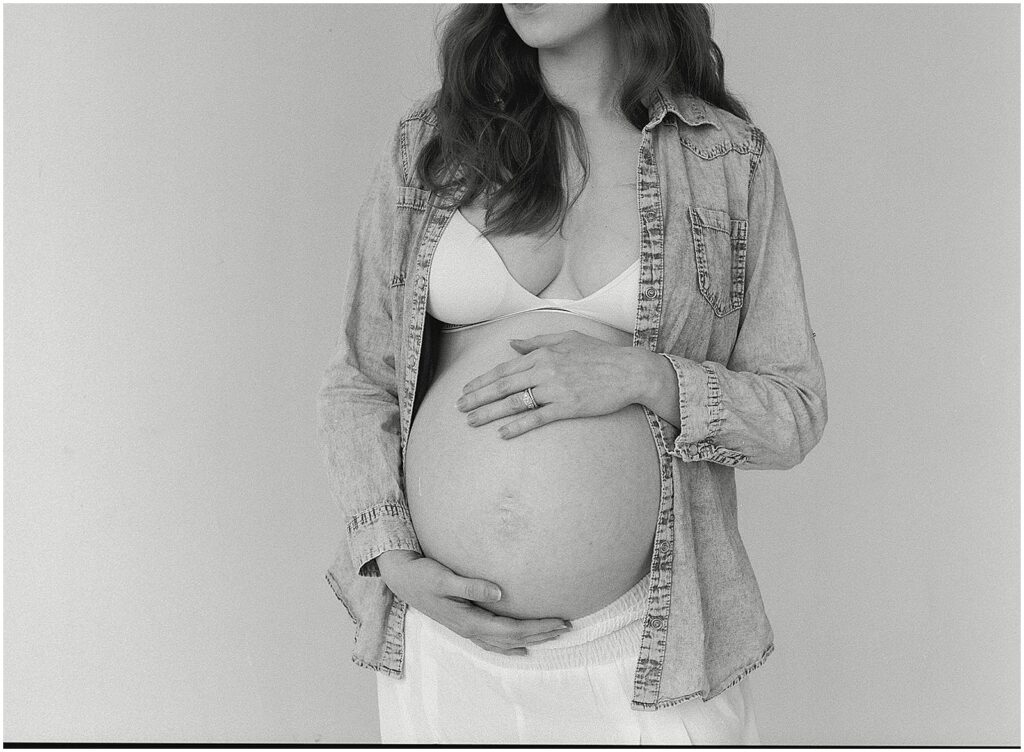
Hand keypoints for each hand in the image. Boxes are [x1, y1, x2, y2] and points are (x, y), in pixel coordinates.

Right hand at [375, 550, 571, 654]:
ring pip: (504, 642)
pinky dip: (509, 646)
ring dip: (530, 640)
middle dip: (541, 634)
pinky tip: (520, 648)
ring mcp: (466, 628)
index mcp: (469, 620)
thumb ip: (470, 586)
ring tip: (552, 636)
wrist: (399, 578)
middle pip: (513, 639)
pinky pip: (492, 641)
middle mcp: (470, 629)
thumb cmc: (421, 574)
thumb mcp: (443, 578)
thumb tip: (499, 593)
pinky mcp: (464, 622)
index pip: (512, 629)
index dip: (537, 627)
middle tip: (567, 627)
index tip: (560, 621)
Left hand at [456, 329, 643, 438]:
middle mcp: (545, 370)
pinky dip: (518, 426)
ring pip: (515, 402)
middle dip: (477, 397)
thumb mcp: (567, 338)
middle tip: (459, 408)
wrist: (629, 371)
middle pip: (503, 385)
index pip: (504, 368)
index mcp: (543, 353)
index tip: (466, 390)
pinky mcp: (568, 407)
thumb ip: (537, 341)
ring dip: (490, 413)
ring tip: (472, 421)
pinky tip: (503, 433)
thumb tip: (512, 344)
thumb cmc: (600, 354)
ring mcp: (556, 389)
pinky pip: (537, 418)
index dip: (482, 380)